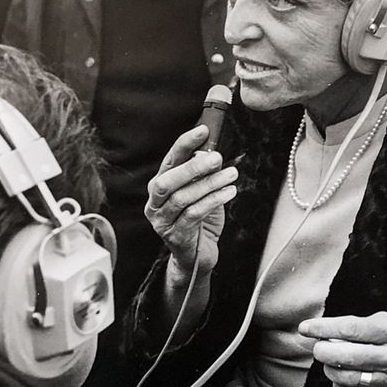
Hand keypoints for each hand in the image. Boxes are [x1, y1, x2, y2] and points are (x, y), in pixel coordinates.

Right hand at [144, 125, 238, 278]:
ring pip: (182, 198)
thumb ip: (203, 174)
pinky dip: (213, 201)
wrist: (197, 256)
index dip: (184, 144)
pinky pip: (193, 215)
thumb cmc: (199, 221)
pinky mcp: (175, 236)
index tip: (203, 130)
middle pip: (167, 181)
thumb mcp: (201, 192)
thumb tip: (212, 152)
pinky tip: (229, 192)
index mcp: (160, 185)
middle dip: (193, 167)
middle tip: (217, 157)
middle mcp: (155, 202)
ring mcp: (162, 221)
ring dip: (209, 184)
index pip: (169, 160)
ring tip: (231, 175)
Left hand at [299, 312, 386, 386]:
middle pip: (346, 356)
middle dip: (324, 351)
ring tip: (332, 363)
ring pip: (347, 379)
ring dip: (331, 370)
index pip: (352, 329)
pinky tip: (343, 380)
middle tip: (319, 348)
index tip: (305, 328)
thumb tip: (331, 333)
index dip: (324, 328)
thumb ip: (366, 327)